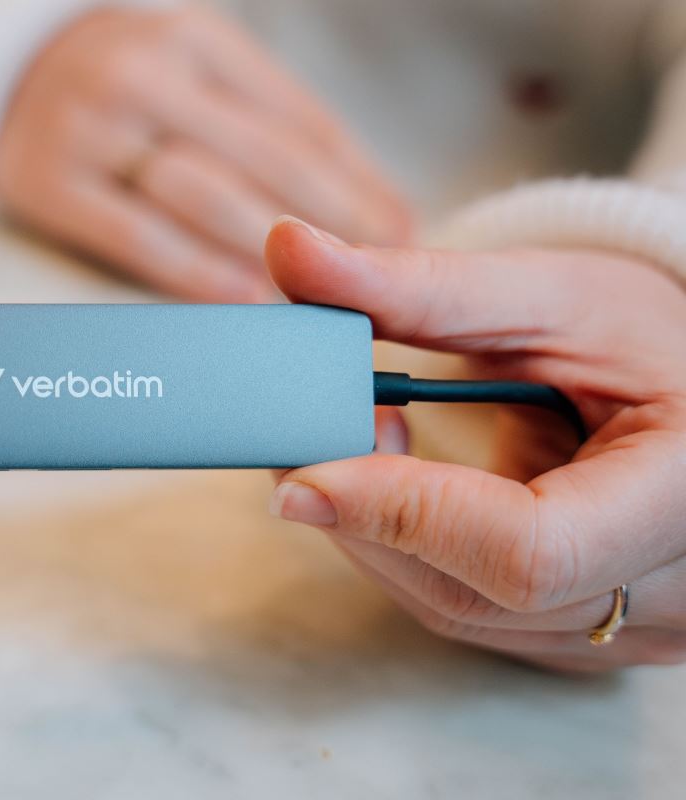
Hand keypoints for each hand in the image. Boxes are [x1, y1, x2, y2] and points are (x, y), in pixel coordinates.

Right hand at [0, 7, 410, 302]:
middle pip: (264, 159)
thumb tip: (370, 206)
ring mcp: (92, 126)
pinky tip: (244, 304)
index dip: (357, 181)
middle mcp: (144, 71)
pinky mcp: (49, 183)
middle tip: (380, 275)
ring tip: (324, 300)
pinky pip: (141, 241)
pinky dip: (199, 276)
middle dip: (335, 224)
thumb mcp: (194, 70)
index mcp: (196, 37)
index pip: (296, 117)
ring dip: (275, 256)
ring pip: (205, 200)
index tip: (400, 232)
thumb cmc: (125, 83)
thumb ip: (268, 124)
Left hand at [265, 216, 685, 671]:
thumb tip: (288, 248)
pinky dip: (399, 547)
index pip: (530, 549)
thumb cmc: (645, 336)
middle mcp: (669, 589)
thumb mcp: (550, 295)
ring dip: (369, 528)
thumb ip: (421, 286)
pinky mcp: (579, 636)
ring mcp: (626, 630)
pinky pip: (463, 609)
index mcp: (685, 493)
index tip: (304, 469)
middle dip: (362, 510)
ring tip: (359, 436)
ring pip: (453, 609)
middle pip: (472, 591)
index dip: (403, 513)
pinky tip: (391, 484)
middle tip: (310, 428)